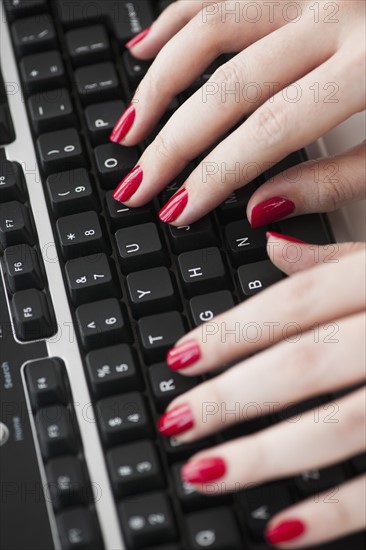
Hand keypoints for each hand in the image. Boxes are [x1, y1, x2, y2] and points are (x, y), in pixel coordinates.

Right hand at [111, 0, 365, 226]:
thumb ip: (335, 184)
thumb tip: (262, 211)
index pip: (264, 134)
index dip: (211, 179)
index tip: (177, 210)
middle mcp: (336, 12)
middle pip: (225, 88)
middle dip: (171, 145)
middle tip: (137, 184)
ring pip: (210, 28)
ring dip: (159, 84)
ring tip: (128, 128)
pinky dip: (176, 18)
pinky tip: (145, 47)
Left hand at [157, 235, 365, 547]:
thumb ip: (337, 258)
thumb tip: (270, 248)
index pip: (294, 304)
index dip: (231, 332)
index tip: (180, 359)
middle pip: (304, 366)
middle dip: (231, 398)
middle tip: (177, 421)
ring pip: (340, 427)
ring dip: (266, 457)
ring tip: (206, 473)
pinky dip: (338, 512)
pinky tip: (283, 530)